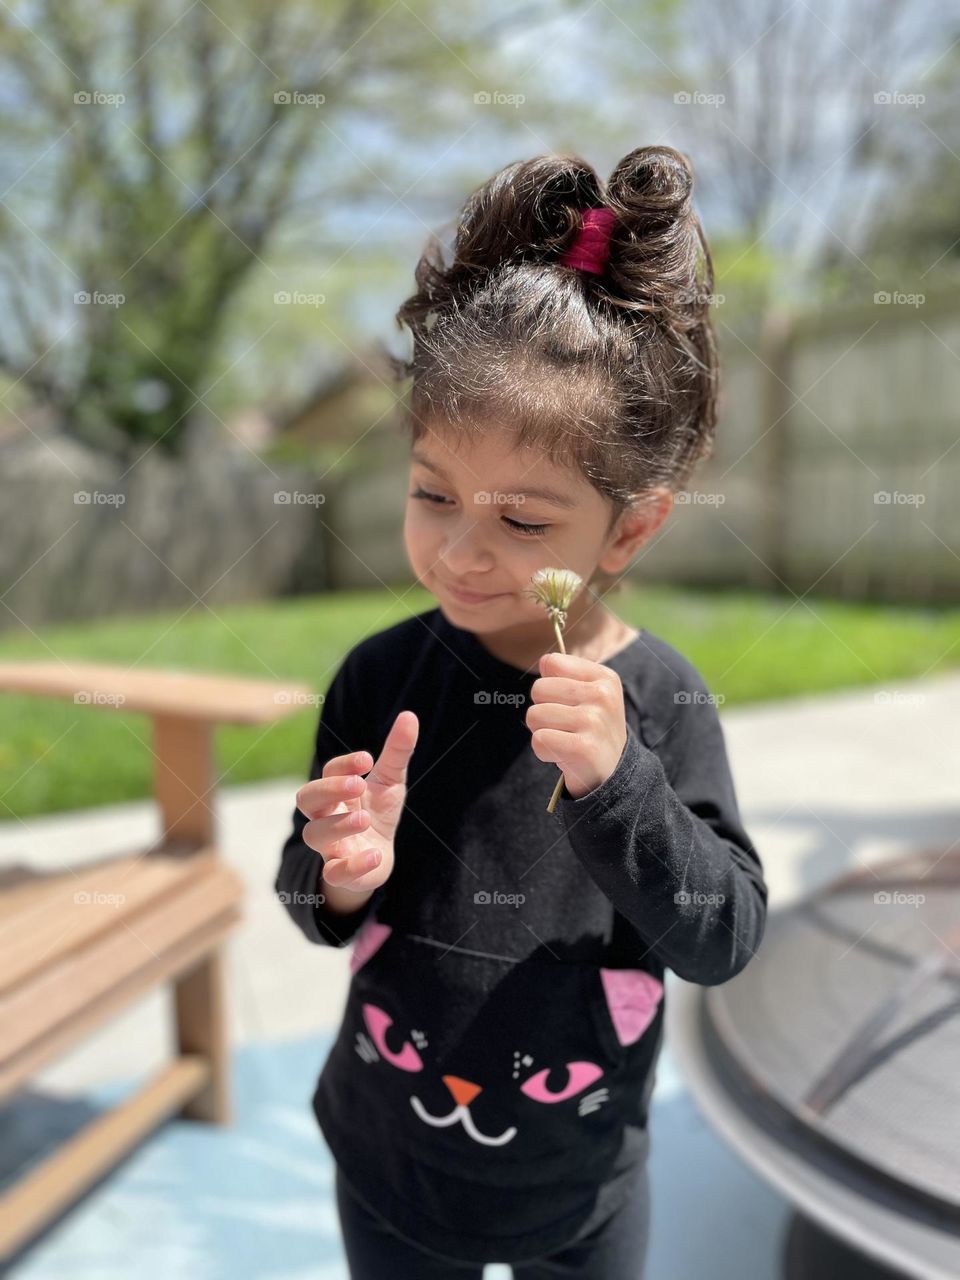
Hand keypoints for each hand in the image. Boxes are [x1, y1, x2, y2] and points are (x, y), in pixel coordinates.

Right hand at [296, 709, 418, 892]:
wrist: (377, 857)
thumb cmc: (378, 812)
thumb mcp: (391, 781)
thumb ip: (397, 751)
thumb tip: (409, 715)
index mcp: (336, 790)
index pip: (328, 771)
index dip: (343, 764)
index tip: (368, 760)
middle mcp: (326, 815)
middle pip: (306, 799)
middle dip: (328, 789)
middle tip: (357, 784)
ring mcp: (330, 844)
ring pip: (314, 834)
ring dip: (336, 825)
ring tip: (363, 819)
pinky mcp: (340, 872)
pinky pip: (334, 873)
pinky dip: (351, 866)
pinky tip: (374, 855)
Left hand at [526, 652, 626, 799]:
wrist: (612, 773)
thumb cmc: (592, 729)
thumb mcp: (588, 695)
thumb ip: (565, 674)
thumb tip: (544, 661)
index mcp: (605, 677)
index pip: (552, 663)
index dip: (549, 685)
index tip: (567, 702)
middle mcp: (602, 696)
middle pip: (538, 689)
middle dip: (542, 710)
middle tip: (564, 726)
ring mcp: (594, 721)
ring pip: (534, 715)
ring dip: (542, 732)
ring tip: (564, 740)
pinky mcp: (583, 748)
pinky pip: (539, 740)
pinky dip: (543, 751)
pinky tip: (563, 756)